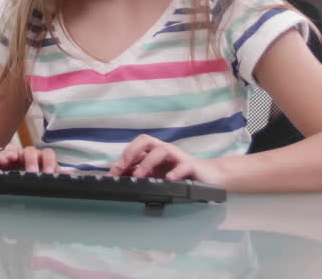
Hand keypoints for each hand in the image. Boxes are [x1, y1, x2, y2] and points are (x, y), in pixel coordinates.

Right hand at [0, 145, 63, 173]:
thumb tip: (67, 175)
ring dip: (8, 156)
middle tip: (31, 171)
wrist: (2, 166)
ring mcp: (9, 156)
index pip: (47, 154)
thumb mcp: (40, 175)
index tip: (47, 173)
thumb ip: (52, 174)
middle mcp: (25, 155)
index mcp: (38, 158)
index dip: (48, 162)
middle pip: (29, 151)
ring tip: (6, 161)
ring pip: (9, 152)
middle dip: (30, 160)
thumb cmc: (25, 173)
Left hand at [108, 134, 223, 183]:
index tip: (112, 174)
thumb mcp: (157, 174)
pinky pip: (184, 165)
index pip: (135, 147)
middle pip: (145, 141)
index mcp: (155, 151)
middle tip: (121, 168)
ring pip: (162, 150)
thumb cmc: (180, 173)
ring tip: (139, 176)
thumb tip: (119, 176)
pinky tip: (169, 179)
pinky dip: (175, 172)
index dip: (122, 158)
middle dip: (131, 152)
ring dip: (148, 162)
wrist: (208, 177)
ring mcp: (178, 156)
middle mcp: (165, 150)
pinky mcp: (192, 166)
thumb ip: (140, 173)